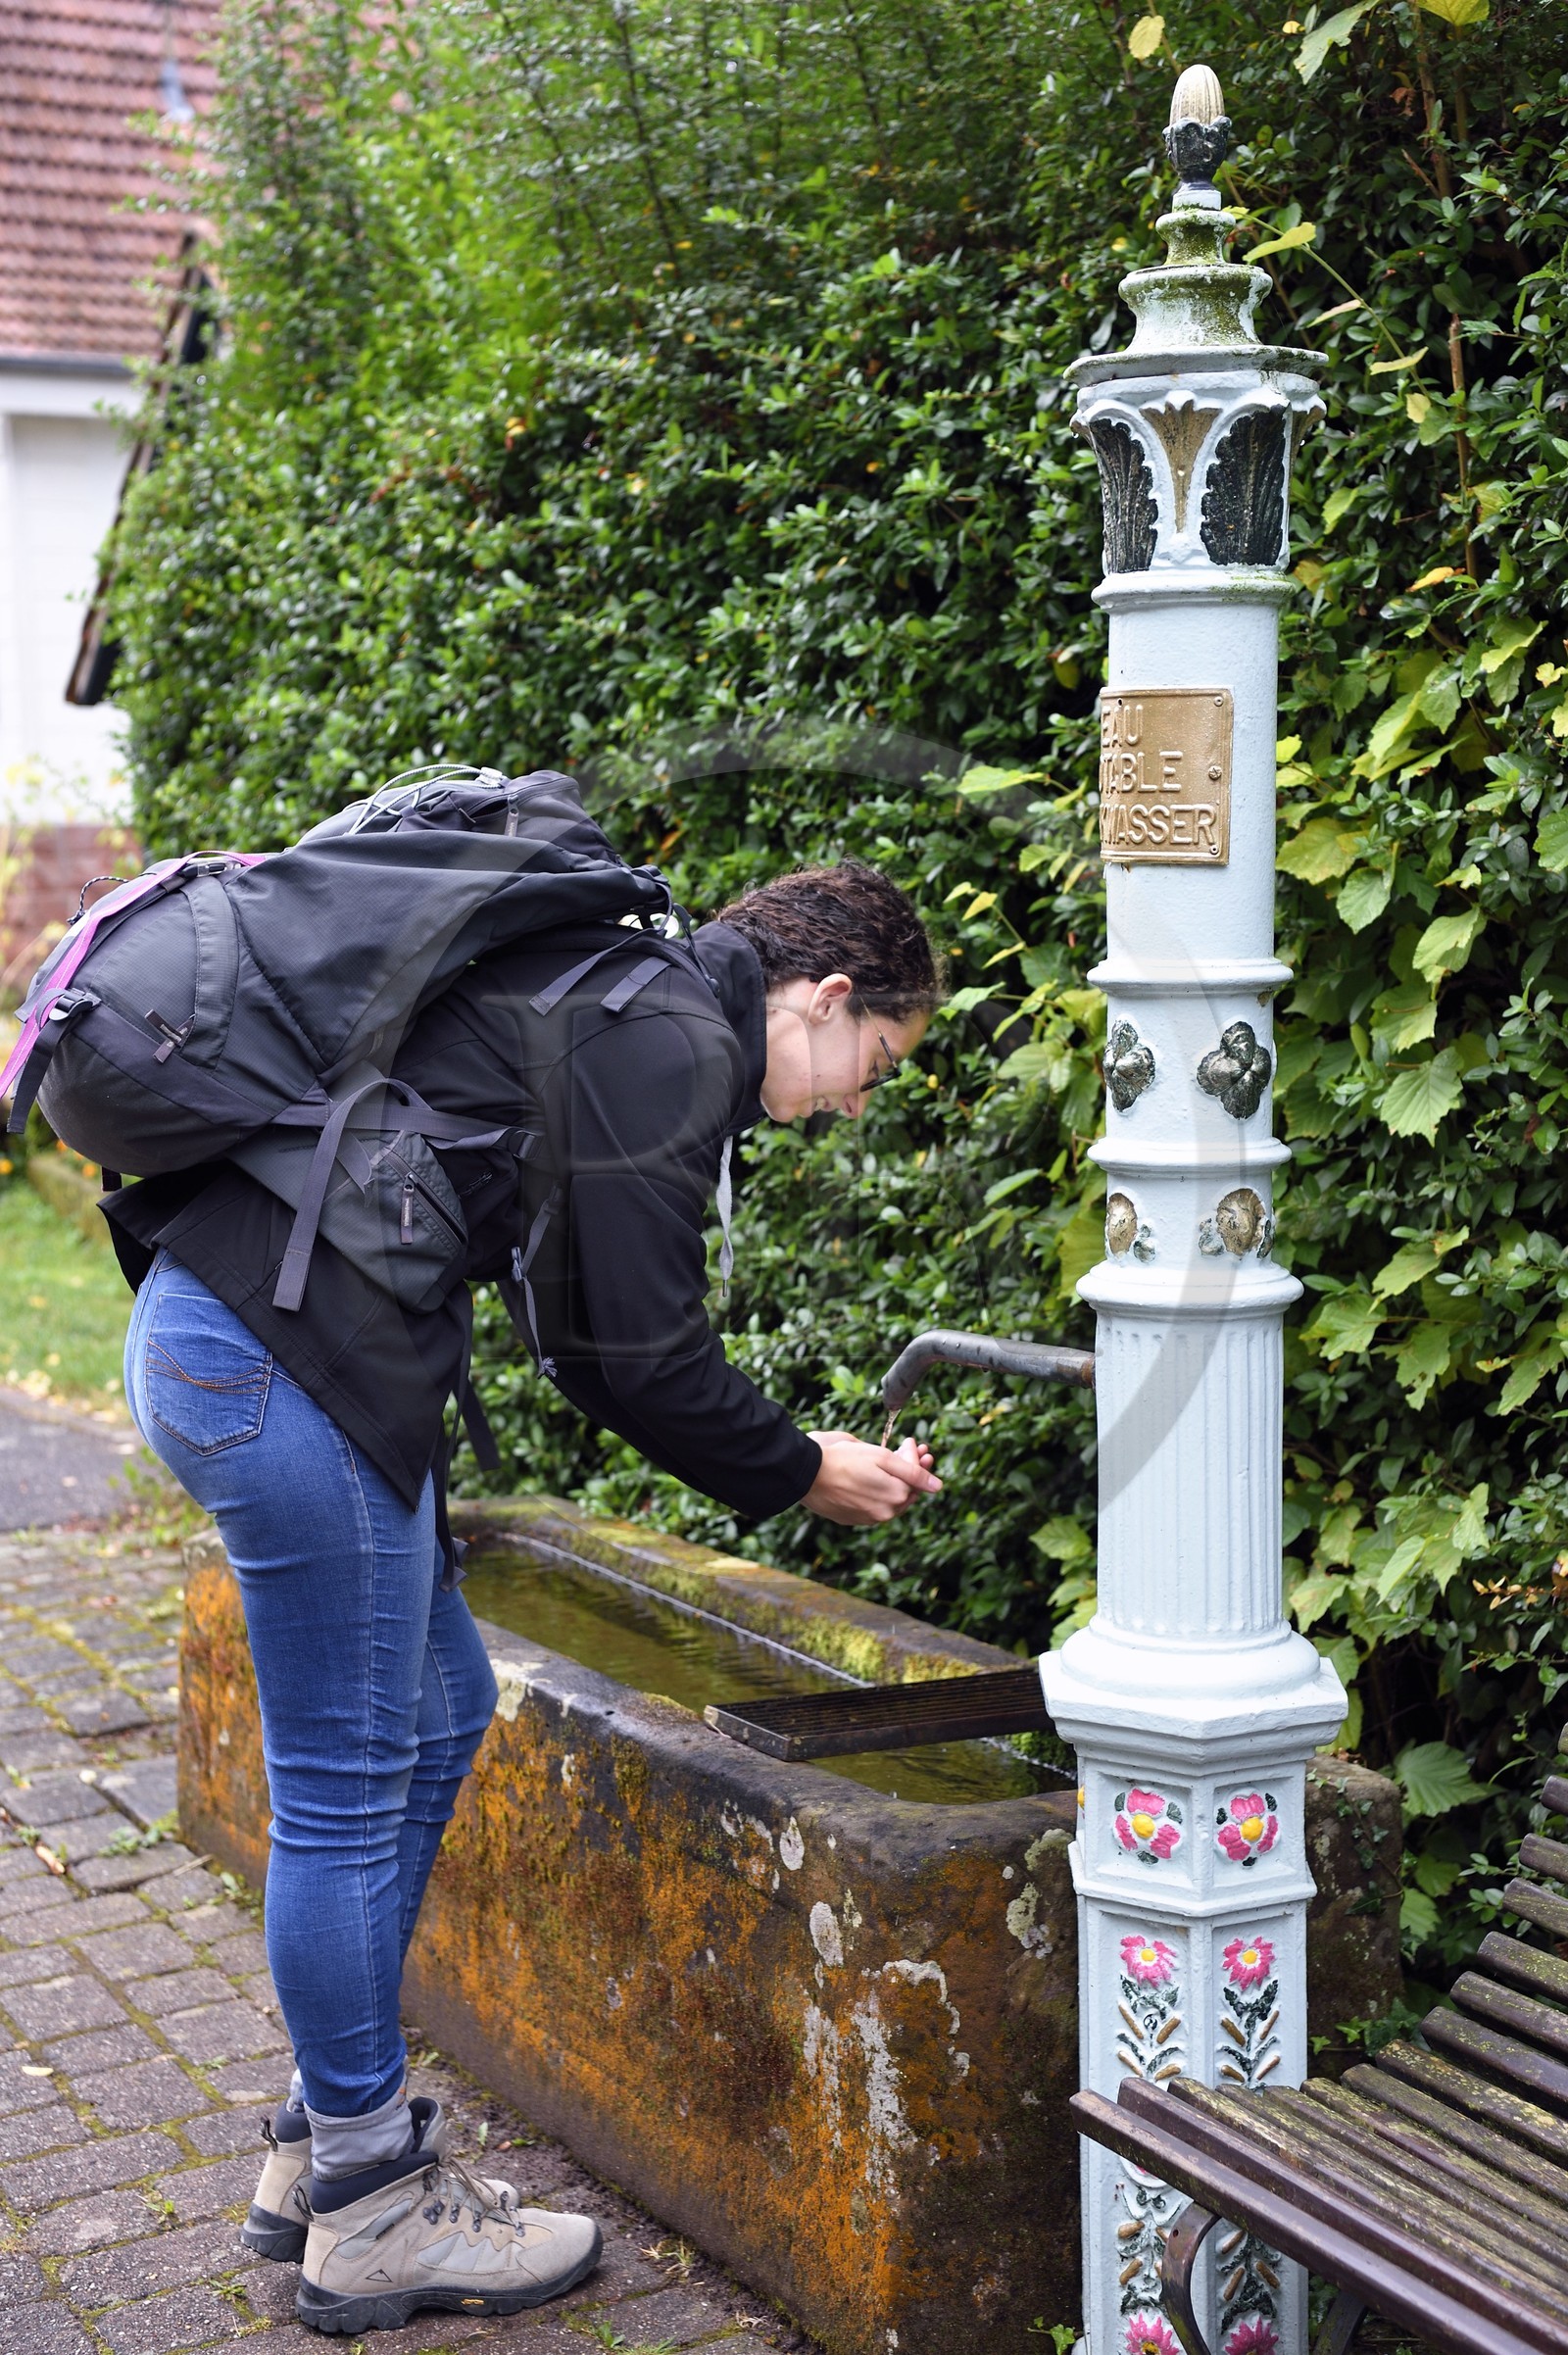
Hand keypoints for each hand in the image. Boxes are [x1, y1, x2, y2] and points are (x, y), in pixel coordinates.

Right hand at [802, 1432, 941, 1526]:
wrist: (806, 1474)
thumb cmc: (844, 1460)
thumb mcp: (882, 1458)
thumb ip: (913, 1472)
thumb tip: (938, 1486)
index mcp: (896, 1497)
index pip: (917, 1478)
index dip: (915, 1457)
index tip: (908, 1441)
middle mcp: (885, 1513)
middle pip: (905, 1490)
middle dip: (909, 1468)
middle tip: (906, 1448)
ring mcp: (868, 1518)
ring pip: (889, 1498)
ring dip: (893, 1480)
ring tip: (890, 1461)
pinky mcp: (852, 1519)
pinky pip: (872, 1505)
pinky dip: (875, 1491)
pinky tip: (869, 1477)